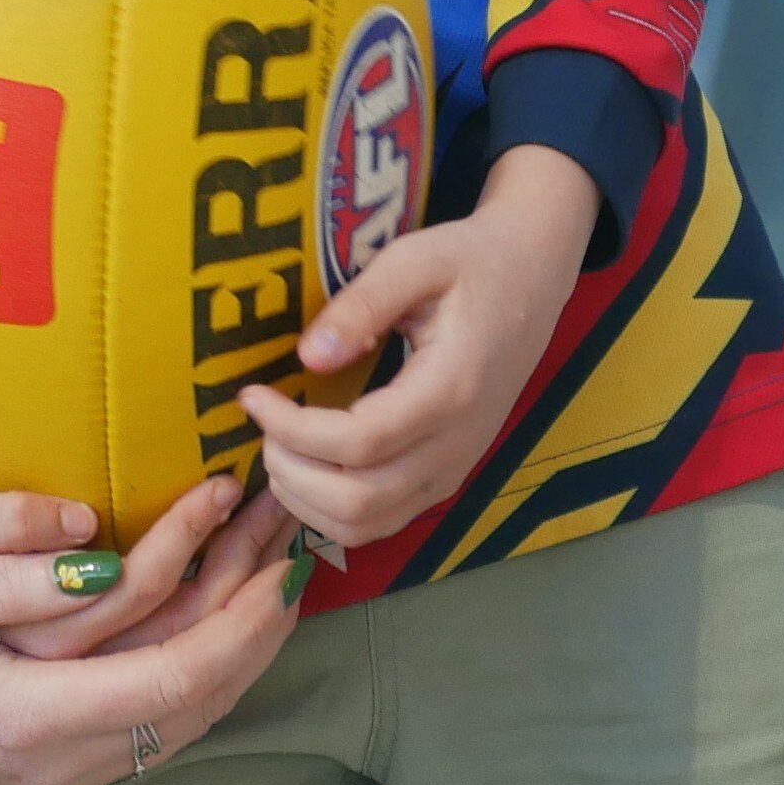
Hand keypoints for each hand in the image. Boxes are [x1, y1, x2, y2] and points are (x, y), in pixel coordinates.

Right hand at [0, 471, 305, 784]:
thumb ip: (8, 579)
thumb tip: (101, 557)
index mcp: (27, 715)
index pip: (170, 681)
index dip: (240, 628)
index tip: (280, 567)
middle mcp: (59, 762)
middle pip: (194, 705)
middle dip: (257, 629)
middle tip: (293, 548)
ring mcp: (61, 778)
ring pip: (184, 723)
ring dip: (238, 652)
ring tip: (273, 576)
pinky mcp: (57, 772)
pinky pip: (155, 729)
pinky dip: (202, 677)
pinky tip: (221, 632)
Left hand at [234, 145, 599, 549]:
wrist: (530, 280)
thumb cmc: (469, 262)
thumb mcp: (415, 259)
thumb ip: (362, 304)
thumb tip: (307, 356)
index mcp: (450, 388)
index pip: (359, 442)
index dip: (292, 429)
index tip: (253, 395)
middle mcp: (457, 443)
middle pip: (360, 501)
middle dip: (292, 472)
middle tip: (261, 425)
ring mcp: (455, 467)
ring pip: (369, 524)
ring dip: (307, 500)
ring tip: (277, 445)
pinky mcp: (446, 475)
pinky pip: (384, 519)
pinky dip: (333, 510)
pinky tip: (306, 466)